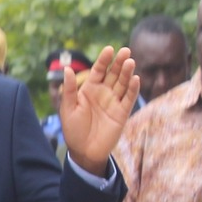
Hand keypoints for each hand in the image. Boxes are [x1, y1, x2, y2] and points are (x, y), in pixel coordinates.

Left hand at [57, 45, 139, 174]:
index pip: (99, 70)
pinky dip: (133, 89)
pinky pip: (129, 99)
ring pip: (123, 83)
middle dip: (119, 62)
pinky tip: (136, 79)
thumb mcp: (68, 108)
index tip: (109, 49)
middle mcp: (103, 93)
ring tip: (131, 62)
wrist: (84, 151)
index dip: (104, 60)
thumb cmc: (73, 130)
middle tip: (126, 51)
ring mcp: (114, 102)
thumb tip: (66, 69)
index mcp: (89, 89)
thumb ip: (69, 89)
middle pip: (113, 74)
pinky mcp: (122, 113)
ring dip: (127, 73)